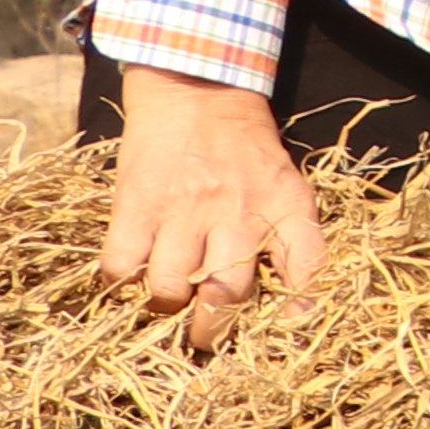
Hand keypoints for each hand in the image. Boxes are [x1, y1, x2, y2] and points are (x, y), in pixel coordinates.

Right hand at [101, 66, 320, 348]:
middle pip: (225, 297)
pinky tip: (131, 275)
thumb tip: (296, 312)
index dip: (298, 314)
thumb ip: (294, 242)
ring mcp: (184, 209)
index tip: (284, 334)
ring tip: (165, 303)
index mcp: (286, 208)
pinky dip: (122, 282)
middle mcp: (238, 212)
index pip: (307, 270)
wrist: (198, 91)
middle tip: (203, 337)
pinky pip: (122, 266)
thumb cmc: (246, 151)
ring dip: (164, 307)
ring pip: (169, 289)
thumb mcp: (287, 188)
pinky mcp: (137, 203)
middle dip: (211, 331)